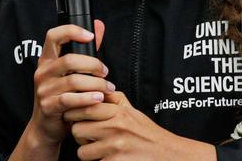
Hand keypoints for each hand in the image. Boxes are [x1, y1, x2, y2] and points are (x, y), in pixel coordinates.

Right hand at [25, 20, 111, 148]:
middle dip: (93, 65)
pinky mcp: (48, 106)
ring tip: (107, 89)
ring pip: (74, 81)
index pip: (53, 36)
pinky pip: (71, 99)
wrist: (47, 126)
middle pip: (69, 60)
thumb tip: (99, 25)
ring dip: (96, 84)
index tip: (90, 36)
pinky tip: (99, 99)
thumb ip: (86, 49)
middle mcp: (43, 72)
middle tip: (106, 73)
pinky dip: (88, 98)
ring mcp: (43, 90)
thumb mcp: (72, 71)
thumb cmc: (63, 94)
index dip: (72, 31)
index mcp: (48, 59)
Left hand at [65, 91, 216, 160]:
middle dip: (80, 135)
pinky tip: (108, 158)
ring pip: (82, 151)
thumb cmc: (147, 133)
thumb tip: (98, 89)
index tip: (76, 118)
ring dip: (88, 153)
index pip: (86, 107)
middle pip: (77, 129)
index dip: (75, 113)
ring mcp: (115, 147)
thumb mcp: (133, 111)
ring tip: (100, 150)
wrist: (166, 154)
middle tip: (89, 137)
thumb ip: (115, 100)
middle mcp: (116, 128)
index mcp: (120, 112)